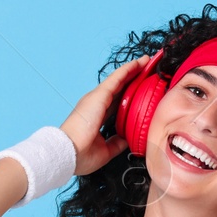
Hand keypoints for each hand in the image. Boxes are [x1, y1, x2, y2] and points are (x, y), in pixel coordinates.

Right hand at [59, 54, 150, 175]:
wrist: (68, 153)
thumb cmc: (81, 155)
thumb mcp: (106, 150)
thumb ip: (117, 142)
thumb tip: (128, 139)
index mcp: (97, 117)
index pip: (118, 102)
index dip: (130, 95)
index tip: (142, 89)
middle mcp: (97, 104)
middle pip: (120, 88)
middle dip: (133, 78)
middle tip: (148, 69)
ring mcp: (97, 98)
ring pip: (119, 79)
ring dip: (133, 69)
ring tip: (146, 61)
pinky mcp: (99, 95)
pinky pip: (117, 78)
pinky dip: (129, 69)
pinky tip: (139, 63)